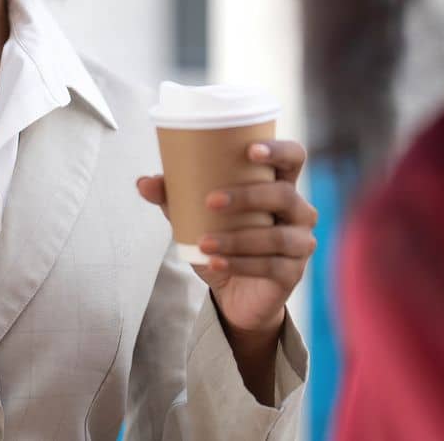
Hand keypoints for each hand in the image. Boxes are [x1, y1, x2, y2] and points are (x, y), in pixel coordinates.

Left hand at [136, 140, 318, 335]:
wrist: (234, 293)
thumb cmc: (223, 240)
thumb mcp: (195, 216)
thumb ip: (174, 197)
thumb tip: (144, 182)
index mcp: (279, 184)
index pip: (293, 157)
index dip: (278, 150)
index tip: (249, 150)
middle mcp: (298, 210)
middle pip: (284, 195)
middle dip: (247, 196)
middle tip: (210, 201)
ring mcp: (300, 242)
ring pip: (277, 236)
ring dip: (238, 238)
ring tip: (204, 242)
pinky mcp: (293, 272)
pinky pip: (270, 266)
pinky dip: (239, 264)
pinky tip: (215, 263)